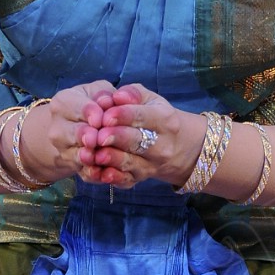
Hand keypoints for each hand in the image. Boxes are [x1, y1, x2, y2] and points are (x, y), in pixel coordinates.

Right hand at [16, 81, 117, 183]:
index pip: (76, 107)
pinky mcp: (72, 165)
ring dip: (85, 156)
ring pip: (74, 154)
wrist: (77, 126)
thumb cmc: (93, 103)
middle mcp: (58, 127)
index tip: (99, 119)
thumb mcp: (98, 92)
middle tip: (94, 139)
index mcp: (63, 103)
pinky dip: (91, 172)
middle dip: (83, 136)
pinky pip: (82, 171)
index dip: (89, 113)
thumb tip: (108, 101)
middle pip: (72, 133)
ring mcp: (63, 149)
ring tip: (94, 157)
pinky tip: (99, 172)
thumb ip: (104, 93)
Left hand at [85, 84, 205, 189]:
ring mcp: (152, 164)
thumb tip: (118, 96)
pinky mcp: (140, 178)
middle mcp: (162, 145)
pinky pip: (126, 181)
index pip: (143, 116)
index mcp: (164, 120)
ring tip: (96, 155)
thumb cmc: (155, 117)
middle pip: (137, 141)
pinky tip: (99, 173)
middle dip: (117, 138)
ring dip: (113, 159)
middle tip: (99, 136)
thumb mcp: (150, 99)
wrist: (177, 147)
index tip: (106, 115)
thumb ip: (133, 94)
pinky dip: (112, 178)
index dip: (124, 115)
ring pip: (131, 163)